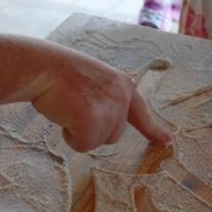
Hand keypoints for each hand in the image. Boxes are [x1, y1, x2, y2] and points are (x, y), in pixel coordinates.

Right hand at [30, 53, 171, 151]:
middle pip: (112, 135)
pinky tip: (63, 114)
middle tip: (74, 105)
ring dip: (79, 131)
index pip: (141, 112)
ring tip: (67, 106)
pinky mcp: (94, 120)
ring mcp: (110, 109)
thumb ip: (106, 98)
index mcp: (122, 84)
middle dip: (91, 128)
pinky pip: (83, 145)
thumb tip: (104, 121)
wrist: (44, 66)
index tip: (166, 139)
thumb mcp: (94, 80)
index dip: (153, 129)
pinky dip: (70, 136)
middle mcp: (122, 97)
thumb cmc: (60, 72)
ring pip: (97, 142)